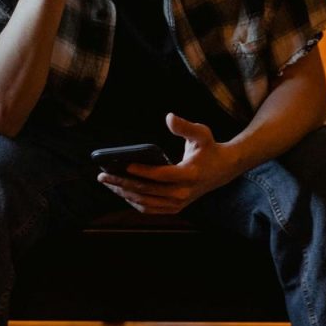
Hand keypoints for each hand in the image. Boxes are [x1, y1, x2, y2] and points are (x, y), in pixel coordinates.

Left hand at [97, 114, 241, 213]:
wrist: (222, 170)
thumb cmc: (208, 148)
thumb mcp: (202, 133)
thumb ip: (185, 126)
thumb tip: (169, 117)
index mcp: (190, 174)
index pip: (161, 175)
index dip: (142, 171)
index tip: (124, 165)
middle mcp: (183, 193)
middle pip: (147, 191)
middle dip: (122, 182)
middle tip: (103, 174)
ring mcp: (179, 203)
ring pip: (145, 202)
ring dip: (123, 193)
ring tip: (107, 182)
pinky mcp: (175, 208)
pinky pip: (149, 208)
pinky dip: (132, 201)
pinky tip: (119, 190)